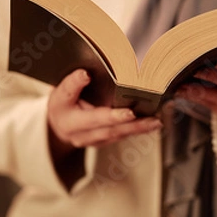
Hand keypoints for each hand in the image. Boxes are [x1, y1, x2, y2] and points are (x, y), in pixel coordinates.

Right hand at [48, 69, 162, 159]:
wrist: (58, 125)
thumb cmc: (61, 103)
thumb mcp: (59, 92)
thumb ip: (72, 84)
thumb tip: (85, 73)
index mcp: (70, 122)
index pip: (92, 118)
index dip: (111, 116)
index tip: (130, 113)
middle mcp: (82, 136)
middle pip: (111, 130)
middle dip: (133, 125)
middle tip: (153, 120)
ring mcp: (94, 142)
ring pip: (119, 135)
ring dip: (140, 129)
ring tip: (158, 121)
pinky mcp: (104, 142)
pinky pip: (122, 136)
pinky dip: (138, 129)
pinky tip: (152, 123)